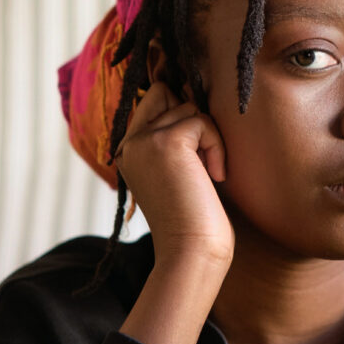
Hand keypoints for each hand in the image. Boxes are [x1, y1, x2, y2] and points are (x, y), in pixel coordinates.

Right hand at [115, 81, 233, 267]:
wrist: (191, 250)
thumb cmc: (194, 220)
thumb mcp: (176, 173)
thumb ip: (173, 141)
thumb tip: (192, 102)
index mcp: (128, 151)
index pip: (151, 100)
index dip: (179, 113)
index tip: (194, 152)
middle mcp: (129, 143)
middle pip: (165, 92)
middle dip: (190, 118)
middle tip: (198, 162)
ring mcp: (144, 141)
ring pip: (188, 107)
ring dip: (207, 137)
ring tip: (205, 175)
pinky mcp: (166, 142)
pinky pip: (203, 122)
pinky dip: (216, 147)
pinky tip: (215, 176)